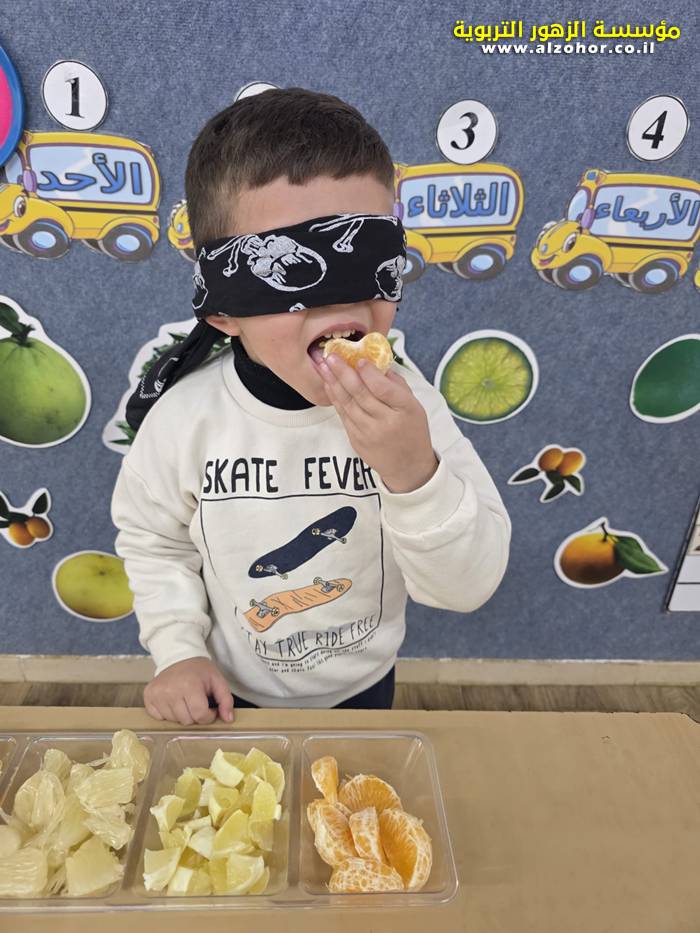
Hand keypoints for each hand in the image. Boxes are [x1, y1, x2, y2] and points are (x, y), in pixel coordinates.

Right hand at [143, 657, 234, 724]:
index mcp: (189, 685)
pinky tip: (172, 701)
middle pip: (186, 720)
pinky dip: (167, 714)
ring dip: (181, 715)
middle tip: (196, 702)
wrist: (179, 657)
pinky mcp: (148, 696)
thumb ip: (226, 700)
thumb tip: (228, 719)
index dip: (208, 715)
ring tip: (184, 700)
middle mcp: (170, 690)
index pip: (200, 715)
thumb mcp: (217, 680)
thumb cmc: (199, 671)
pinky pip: (159, 718)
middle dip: (195, 715)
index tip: (209, 708)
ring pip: (173, 721)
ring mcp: (157, 694)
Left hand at [319, 353, 437, 493]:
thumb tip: (376, 364)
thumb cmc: (412, 431)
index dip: (369, 374)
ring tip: (323, 366)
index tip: (358, 359)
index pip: (384, 389)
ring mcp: (369, 433)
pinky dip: (335, 398)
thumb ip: (396, 385)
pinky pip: (343, 415)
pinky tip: (328, 385)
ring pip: (348, 404)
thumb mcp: (414, 406)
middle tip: (331, 356)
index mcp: (406, 410)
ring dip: (333, 383)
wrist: (408, 467)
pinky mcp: (356, 440)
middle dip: (343, 373)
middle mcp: (386, 422)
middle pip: (361, 394)